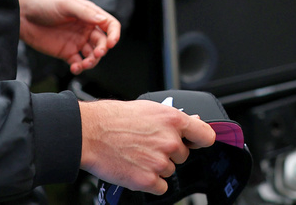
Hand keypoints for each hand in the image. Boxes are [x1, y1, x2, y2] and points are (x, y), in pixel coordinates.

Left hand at [18, 0, 119, 74]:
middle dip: (102, 50)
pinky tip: (75, 67)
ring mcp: (77, 42)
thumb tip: (103, 20)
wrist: (23, 16)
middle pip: (102, 42)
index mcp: (90, 14)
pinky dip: (79, 67)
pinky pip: (78, 63)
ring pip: (92, 55)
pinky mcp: (66, 53)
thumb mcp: (66, 5)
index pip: (110, 25)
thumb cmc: (45, 5)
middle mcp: (86, 29)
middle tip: (96, 54)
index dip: (114, 34)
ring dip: (92, 61)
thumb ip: (85, 12)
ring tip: (84, 64)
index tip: (111, 43)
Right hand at [80, 100, 216, 195]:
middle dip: (168, 153)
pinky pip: (161, 187)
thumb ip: (173, 119)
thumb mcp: (149, 108)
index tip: (198, 143)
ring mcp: (159, 162)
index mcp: (173, 120)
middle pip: (183, 155)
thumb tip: (193, 122)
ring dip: (156, 167)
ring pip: (170, 171)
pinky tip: (136, 168)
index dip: (201, 140)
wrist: (90, 133)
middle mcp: (170, 141)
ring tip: (137, 154)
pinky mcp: (148, 180)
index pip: (205, 135)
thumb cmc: (114, 118)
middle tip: (147, 144)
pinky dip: (150, 182)